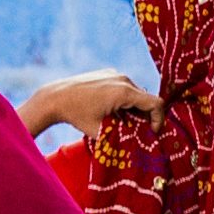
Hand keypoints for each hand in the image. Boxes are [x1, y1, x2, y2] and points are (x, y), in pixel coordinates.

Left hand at [21, 71, 157, 136]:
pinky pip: (124, 87)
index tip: (152, 133)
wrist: (55, 98)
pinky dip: (124, 100)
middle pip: (145, 99)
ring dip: (133, 108)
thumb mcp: (102, 130)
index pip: (155, 104)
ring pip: (135, 94)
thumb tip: (139, 140)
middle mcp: (123, 79)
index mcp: (124, 92)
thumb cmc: (77, 115)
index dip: (159, 120)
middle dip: (144, 116)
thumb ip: (124, 133)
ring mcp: (115, 74)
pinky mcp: (108, 73)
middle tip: (136, 132)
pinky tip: (111, 111)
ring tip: (121, 122)